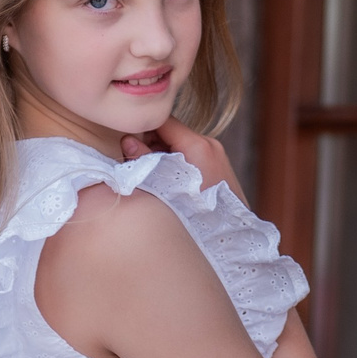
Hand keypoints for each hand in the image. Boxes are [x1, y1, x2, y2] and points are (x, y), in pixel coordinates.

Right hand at [122, 117, 244, 204]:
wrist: (229, 237)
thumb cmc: (194, 215)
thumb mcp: (163, 186)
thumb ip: (143, 160)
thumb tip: (127, 140)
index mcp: (197, 145)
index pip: (163, 120)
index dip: (143, 128)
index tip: (130, 142)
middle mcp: (210, 144)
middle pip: (172, 131)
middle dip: (152, 143)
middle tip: (138, 161)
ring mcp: (217, 154)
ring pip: (181, 143)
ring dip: (165, 153)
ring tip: (155, 175)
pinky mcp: (219, 165)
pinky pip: (192, 154)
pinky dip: (178, 161)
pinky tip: (171, 181)